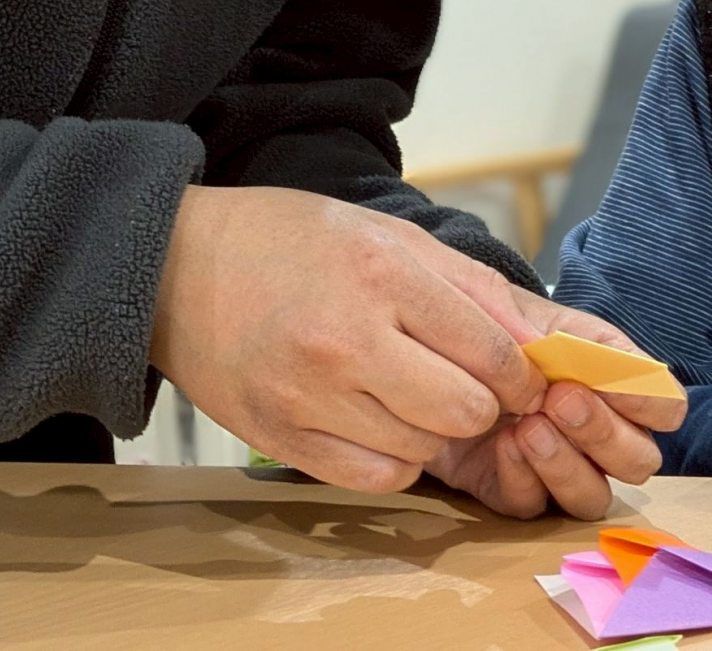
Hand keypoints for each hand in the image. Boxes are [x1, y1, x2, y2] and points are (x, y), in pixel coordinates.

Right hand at [150, 186, 547, 494]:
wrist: (177, 267)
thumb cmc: (289, 242)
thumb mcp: (386, 235)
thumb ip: (467, 286)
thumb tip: (534, 341)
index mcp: (382, 275)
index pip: (491, 351)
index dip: (521, 374)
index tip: (521, 377)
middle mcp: (347, 339)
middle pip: (465, 410)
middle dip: (484, 405)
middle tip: (472, 388)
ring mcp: (309, 396)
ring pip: (424, 449)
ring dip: (435, 431)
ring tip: (413, 395)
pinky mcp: (280, 438)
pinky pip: (375, 477)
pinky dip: (394, 459)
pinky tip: (380, 423)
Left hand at [427, 291, 685, 518]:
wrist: (419, 341)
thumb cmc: (479, 318)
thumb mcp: (513, 307)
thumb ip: (549, 332)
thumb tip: (568, 360)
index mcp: (611, 375)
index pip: (664, 403)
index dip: (650, 401)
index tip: (614, 383)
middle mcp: (596, 429)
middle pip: (639, 460)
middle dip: (604, 432)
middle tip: (560, 400)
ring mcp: (557, 466)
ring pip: (593, 496)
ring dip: (567, 464)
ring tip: (529, 426)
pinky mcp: (511, 489)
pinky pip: (534, 506)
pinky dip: (523, 478)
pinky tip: (500, 443)